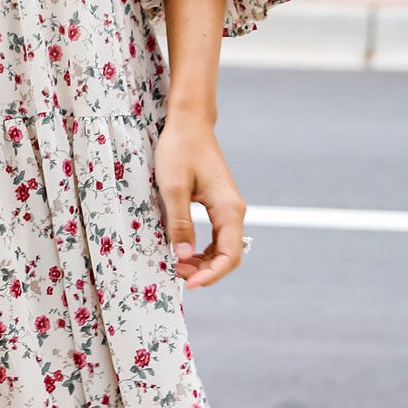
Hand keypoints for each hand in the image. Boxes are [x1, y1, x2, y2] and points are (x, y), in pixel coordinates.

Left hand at [153, 110, 246, 289]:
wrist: (189, 123)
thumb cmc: (180, 150)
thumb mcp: (173, 188)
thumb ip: (179, 223)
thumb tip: (183, 257)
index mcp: (228, 209)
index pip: (229, 255)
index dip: (211, 275)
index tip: (188, 284)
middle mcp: (234, 211)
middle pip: (229, 256)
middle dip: (205, 271)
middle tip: (176, 273)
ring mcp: (228, 209)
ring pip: (223, 249)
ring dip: (203, 263)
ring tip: (177, 265)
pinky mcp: (218, 205)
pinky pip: (217, 237)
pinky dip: (203, 250)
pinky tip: (184, 252)